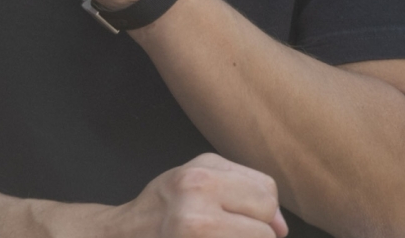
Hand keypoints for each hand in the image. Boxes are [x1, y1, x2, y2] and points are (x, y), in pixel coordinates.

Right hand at [109, 154, 286, 236]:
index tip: (228, 210)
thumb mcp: (196, 173)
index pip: (267, 196)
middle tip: (219, 228)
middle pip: (267, 230)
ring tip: (213, 237)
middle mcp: (196, 214)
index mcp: (197, 181)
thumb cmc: (164, 205)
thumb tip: (280, 227)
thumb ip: (246, 184)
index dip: (256, 207)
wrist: (124, 235)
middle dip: (252, 231)